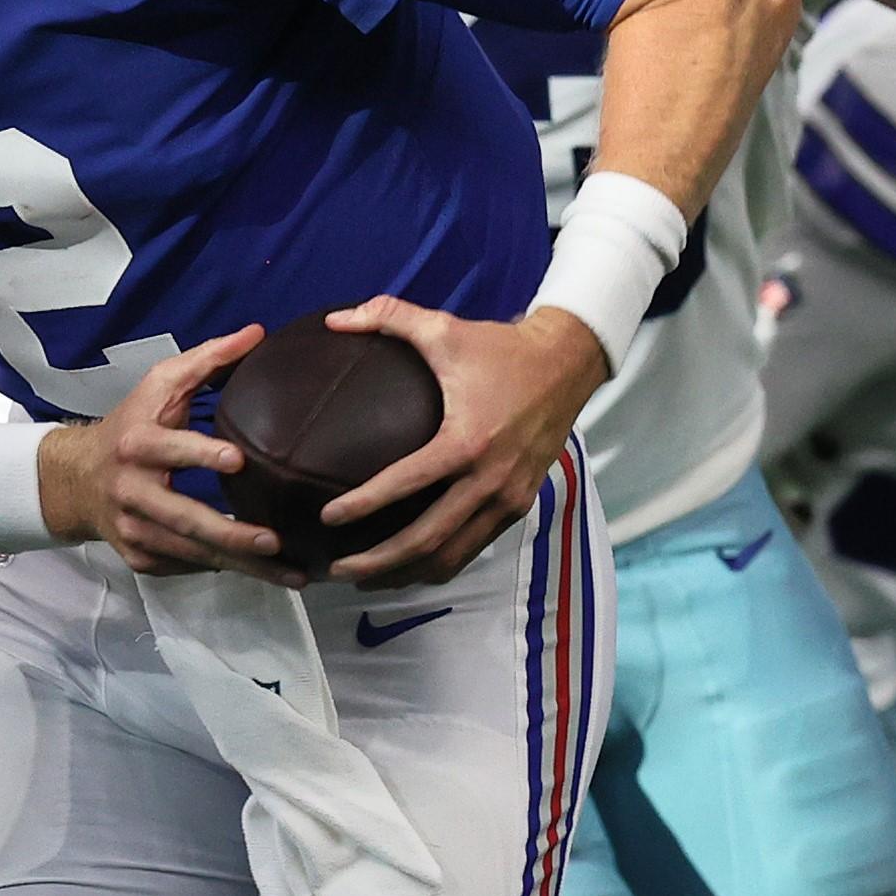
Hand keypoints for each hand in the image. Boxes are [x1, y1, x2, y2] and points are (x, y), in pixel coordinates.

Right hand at [43, 326, 305, 587]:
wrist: (75, 479)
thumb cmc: (131, 425)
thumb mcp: (159, 386)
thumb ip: (207, 359)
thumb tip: (257, 333)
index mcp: (136, 444)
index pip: (169, 449)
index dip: (200, 455)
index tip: (238, 460)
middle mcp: (131, 491)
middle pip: (183, 519)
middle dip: (229, 533)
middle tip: (274, 541)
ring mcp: (134, 531)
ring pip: (192, 554)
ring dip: (243, 566)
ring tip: (292, 573)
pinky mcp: (141, 559)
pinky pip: (188, 567)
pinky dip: (226, 570)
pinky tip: (265, 574)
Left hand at [314, 300, 606, 586]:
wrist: (567, 364)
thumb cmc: (500, 348)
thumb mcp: (443, 327)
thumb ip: (387, 316)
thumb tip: (334, 319)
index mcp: (467, 441)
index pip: (407, 484)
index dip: (364, 504)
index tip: (328, 517)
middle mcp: (489, 480)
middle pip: (428, 539)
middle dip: (379, 561)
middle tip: (335, 569)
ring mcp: (508, 498)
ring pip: (452, 555)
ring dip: (406, 572)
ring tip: (363, 579)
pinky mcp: (519, 505)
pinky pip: (473, 547)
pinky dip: (439, 563)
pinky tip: (408, 566)